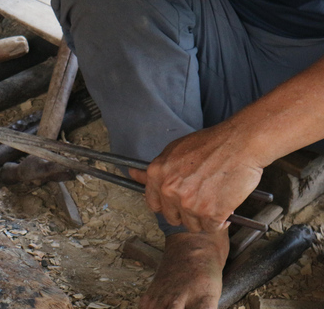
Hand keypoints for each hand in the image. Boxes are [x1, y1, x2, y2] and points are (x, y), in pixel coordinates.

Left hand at [128, 122, 263, 232]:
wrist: (239, 144)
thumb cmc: (210, 144)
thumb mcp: (174, 150)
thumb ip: (156, 168)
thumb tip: (133, 174)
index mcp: (157, 175)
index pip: (153, 204)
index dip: (166, 205)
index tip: (175, 203)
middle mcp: (169, 191)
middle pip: (172, 218)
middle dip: (185, 213)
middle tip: (199, 200)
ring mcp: (189, 204)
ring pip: (193, 225)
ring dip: (203, 218)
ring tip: (213, 200)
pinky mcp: (211, 213)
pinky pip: (212, 228)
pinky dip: (220, 221)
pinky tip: (225, 206)